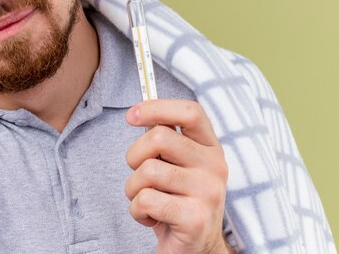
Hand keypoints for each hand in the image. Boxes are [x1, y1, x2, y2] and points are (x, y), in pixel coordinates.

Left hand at [125, 99, 230, 253]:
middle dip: (134, 156)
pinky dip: (137, 211)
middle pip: (159, 138)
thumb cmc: (176, 199)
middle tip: (141, 175)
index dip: (157, 107)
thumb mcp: (175, 165)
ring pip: (147, 171)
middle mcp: (215, 166)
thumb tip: (137, 113)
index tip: (131, 115)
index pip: (190, 112)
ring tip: (147, 200)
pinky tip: (152, 217)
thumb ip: (164, 140)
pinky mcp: (195, 218)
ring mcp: (208, 192)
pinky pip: (145, 200)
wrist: (195, 248)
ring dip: (134, 188)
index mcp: (210, 147)